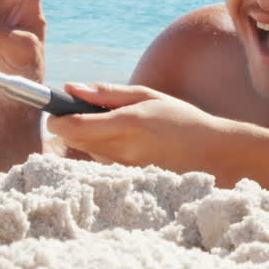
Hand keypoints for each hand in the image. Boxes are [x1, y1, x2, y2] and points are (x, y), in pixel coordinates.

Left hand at [45, 83, 233, 173]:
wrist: (212, 154)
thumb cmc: (182, 119)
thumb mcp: (148, 96)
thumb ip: (107, 92)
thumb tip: (70, 87)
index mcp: (127, 125)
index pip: (72, 126)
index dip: (56, 117)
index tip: (56, 109)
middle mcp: (121, 151)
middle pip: (72, 140)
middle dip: (71, 125)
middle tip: (89, 113)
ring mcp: (123, 170)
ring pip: (86, 151)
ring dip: (89, 138)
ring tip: (119, 128)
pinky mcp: (126, 180)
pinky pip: (101, 162)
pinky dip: (104, 150)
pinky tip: (129, 144)